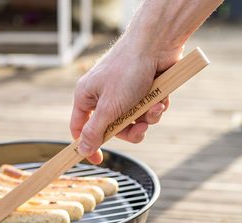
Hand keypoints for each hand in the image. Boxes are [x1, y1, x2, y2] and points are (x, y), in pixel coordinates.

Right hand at [70, 31, 181, 163]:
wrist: (157, 43)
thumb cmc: (127, 71)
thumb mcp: (108, 107)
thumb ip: (95, 131)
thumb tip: (82, 150)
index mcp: (87, 97)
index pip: (80, 128)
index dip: (88, 145)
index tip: (98, 160)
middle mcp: (103, 97)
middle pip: (112, 130)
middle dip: (130, 130)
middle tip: (140, 127)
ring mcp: (123, 94)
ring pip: (132, 122)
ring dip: (146, 118)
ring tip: (155, 107)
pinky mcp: (141, 92)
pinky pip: (146, 112)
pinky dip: (155, 108)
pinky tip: (161, 98)